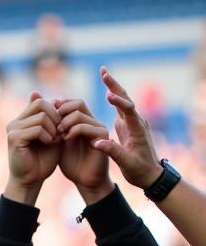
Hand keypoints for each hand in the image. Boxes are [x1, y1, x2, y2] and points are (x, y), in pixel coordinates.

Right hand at [4, 92, 60, 204]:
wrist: (32, 180)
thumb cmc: (42, 159)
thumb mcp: (51, 133)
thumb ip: (49, 116)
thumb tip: (39, 93)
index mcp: (22, 120)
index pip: (40, 101)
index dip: (54, 110)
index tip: (60, 125)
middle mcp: (15, 122)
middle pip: (40, 104)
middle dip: (55, 117)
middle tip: (59, 132)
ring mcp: (12, 130)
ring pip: (41, 116)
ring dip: (53, 128)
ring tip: (53, 140)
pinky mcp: (14, 138)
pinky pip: (37, 128)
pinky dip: (47, 136)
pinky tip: (49, 143)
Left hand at [55, 98, 111, 204]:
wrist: (85, 180)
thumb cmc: (72, 164)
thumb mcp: (59, 145)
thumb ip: (54, 131)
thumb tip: (41, 116)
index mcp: (83, 121)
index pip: (72, 103)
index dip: (58, 107)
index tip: (47, 118)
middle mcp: (93, 121)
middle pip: (77, 103)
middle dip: (61, 112)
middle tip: (50, 124)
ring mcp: (98, 127)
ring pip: (79, 114)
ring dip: (64, 122)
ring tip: (56, 134)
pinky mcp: (102, 136)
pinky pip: (85, 126)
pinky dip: (72, 131)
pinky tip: (64, 139)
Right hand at [93, 67, 162, 188]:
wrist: (149, 174)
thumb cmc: (139, 170)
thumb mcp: (126, 163)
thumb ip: (112, 151)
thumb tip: (96, 142)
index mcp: (136, 128)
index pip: (128, 109)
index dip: (119, 102)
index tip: (107, 95)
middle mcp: (135, 121)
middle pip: (125, 98)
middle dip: (113, 84)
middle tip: (103, 70)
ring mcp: (131, 123)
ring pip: (122, 101)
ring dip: (112, 88)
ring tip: (103, 75)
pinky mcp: (127, 127)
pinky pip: (119, 109)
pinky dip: (112, 99)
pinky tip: (106, 93)